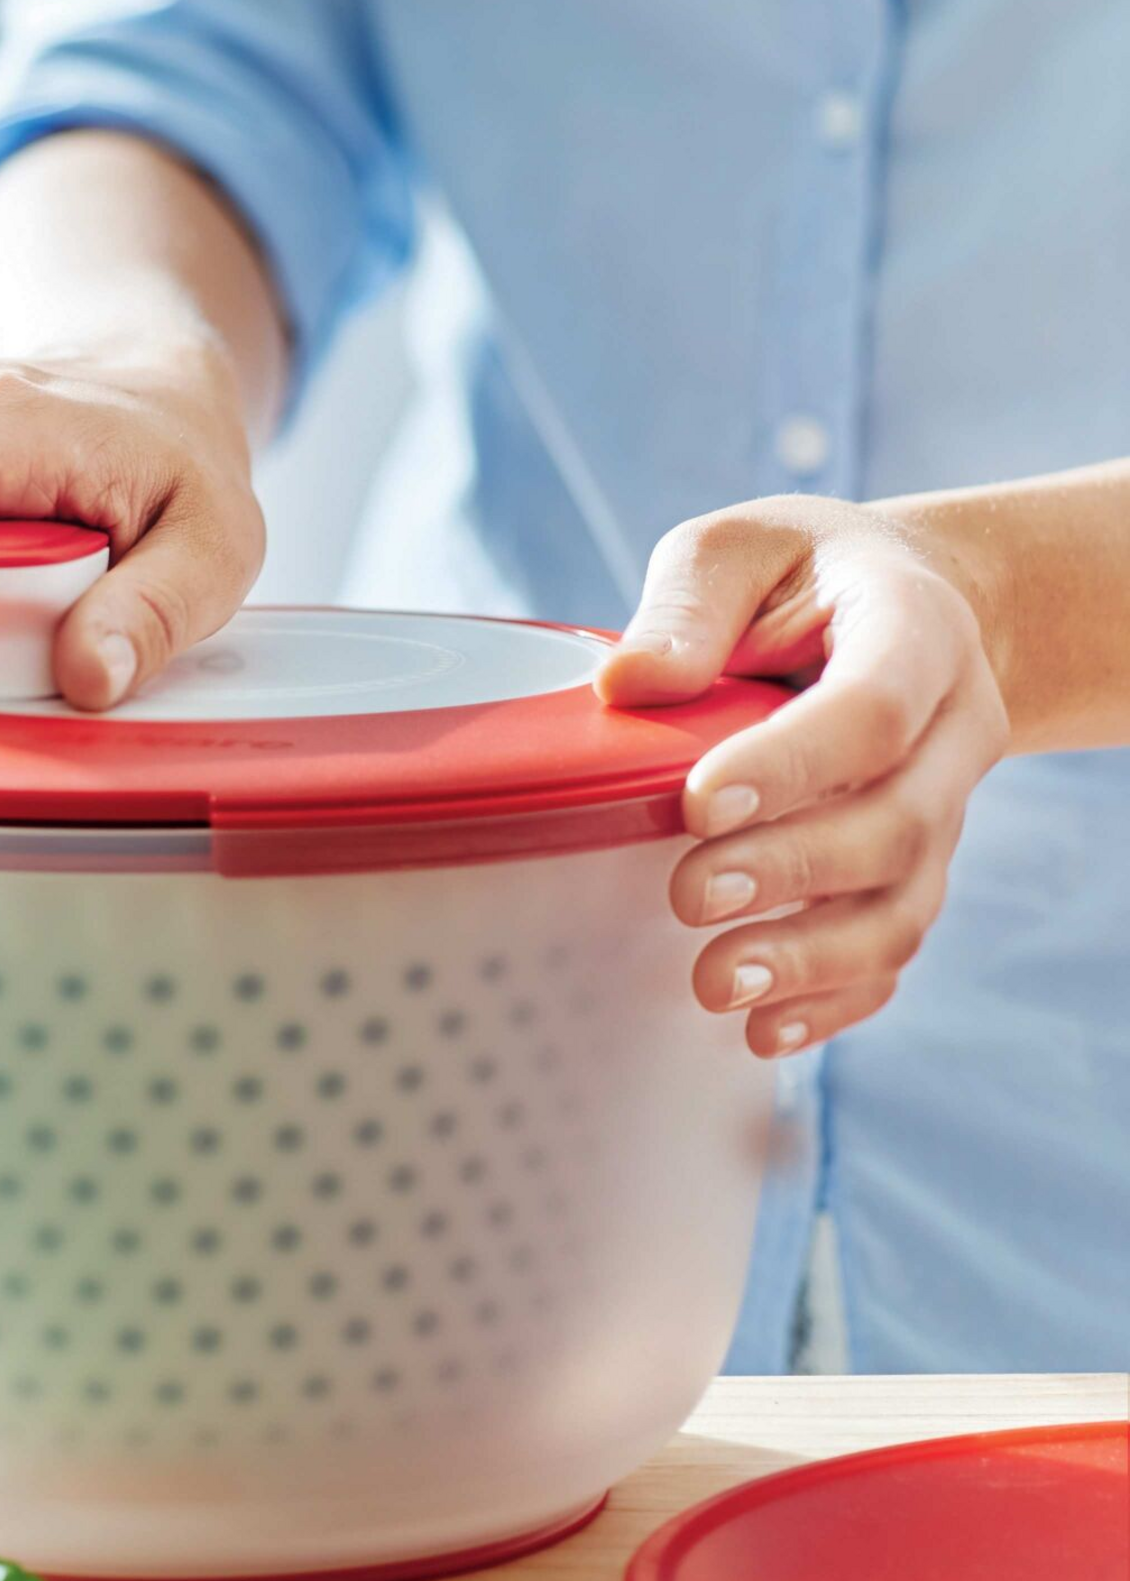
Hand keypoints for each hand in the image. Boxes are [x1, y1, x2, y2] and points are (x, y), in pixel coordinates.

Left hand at [597, 495, 1008, 1056]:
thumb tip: (627, 685)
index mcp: (916, 632)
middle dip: (789, 872)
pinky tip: (764, 1032)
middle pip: (897, 823)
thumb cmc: (798, 578)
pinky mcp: (915, 874)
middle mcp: (953, 731)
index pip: (872, 710)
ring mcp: (944, 814)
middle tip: (687, 897)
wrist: (898, 607)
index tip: (698, 802)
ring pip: (903, 907)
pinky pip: (894, 955)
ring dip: (810, 960)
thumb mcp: (739, 549)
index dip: (792, 764)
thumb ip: (688, 606)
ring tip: (714, 985)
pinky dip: (832, 1003)